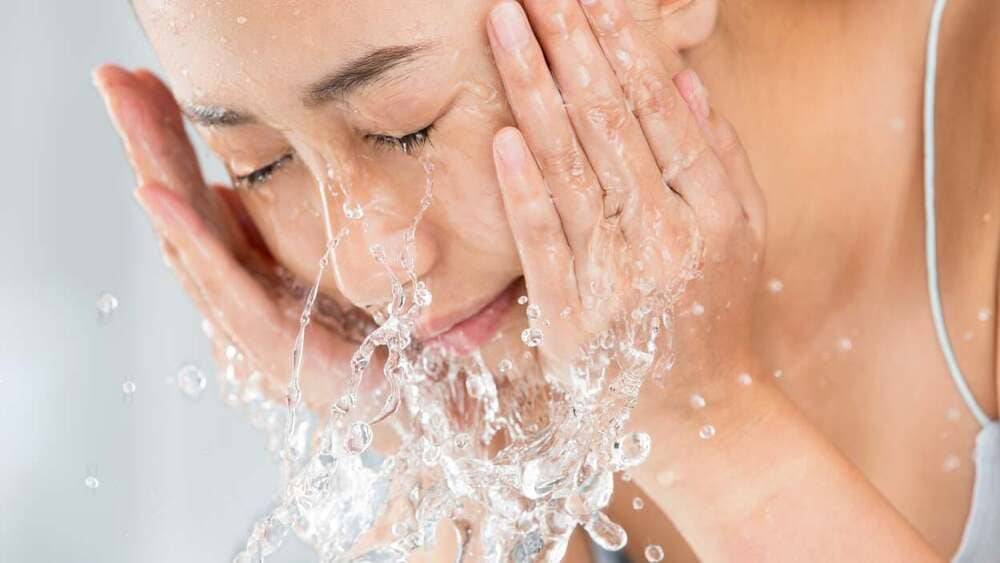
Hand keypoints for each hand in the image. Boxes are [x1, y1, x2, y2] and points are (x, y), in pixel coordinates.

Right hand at [93, 65, 365, 412]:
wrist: (417, 398)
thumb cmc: (371, 335)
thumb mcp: (319, 266)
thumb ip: (270, 236)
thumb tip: (223, 191)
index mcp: (247, 272)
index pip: (197, 196)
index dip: (169, 141)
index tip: (144, 82)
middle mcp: (238, 295)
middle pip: (181, 210)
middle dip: (147, 141)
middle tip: (113, 78)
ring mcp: (249, 321)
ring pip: (191, 239)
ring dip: (157, 171)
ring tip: (129, 113)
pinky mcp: (273, 345)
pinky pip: (225, 285)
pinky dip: (190, 238)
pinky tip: (161, 194)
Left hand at [486, 0, 764, 416]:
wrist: (704, 416)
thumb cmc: (716, 314)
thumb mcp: (743, 233)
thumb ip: (719, 155)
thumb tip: (685, 78)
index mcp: (713, 207)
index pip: (658, 107)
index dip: (622, 43)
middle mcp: (668, 235)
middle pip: (609, 122)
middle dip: (570, 44)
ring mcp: (619, 277)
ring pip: (571, 167)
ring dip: (534, 89)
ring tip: (506, 25)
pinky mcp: (574, 318)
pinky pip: (544, 244)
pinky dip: (524, 189)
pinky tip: (503, 135)